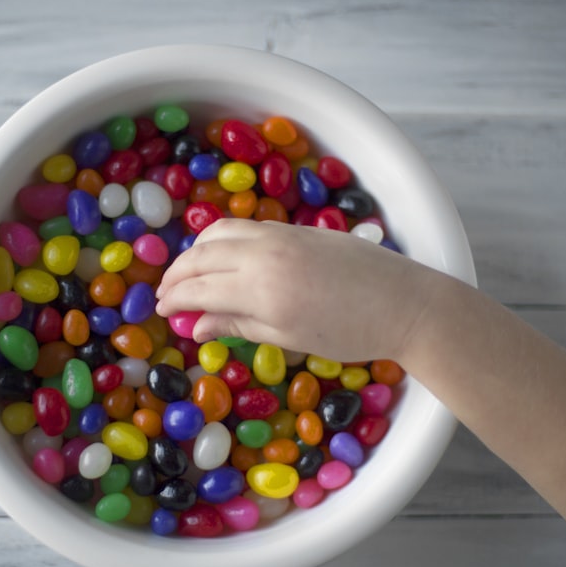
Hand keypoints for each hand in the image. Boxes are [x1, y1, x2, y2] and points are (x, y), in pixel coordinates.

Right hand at [154, 218, 441, 361]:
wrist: (404, 302)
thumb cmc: (349, 333)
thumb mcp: (289, 339)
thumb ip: (238, 326)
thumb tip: (195, 326)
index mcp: (261, 289)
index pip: (198, 288)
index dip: (174, 299)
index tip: (161, 312)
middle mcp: (264, 254)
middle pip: (202, 256)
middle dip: (177, 275)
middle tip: (165, 295)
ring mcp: (280, 235)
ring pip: (220, 233)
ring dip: (196, 252)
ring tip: (189, 274)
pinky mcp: (295, 228)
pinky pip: (244, 227)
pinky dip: (222, 240)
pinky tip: (222, 257)